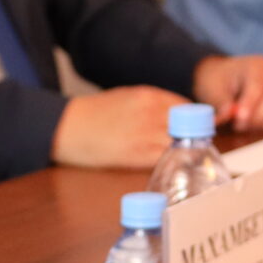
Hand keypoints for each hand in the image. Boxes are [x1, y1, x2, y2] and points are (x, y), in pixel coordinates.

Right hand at [52, 85, 184, 169]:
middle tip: (194, 147)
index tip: (195, 129)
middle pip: (189, 124)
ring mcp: (146, 133)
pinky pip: (167, 158)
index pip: (186, 106)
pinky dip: (173, 163)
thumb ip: (150, 105)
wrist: (67, 127)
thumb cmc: (92, 115)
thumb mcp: (124, 98)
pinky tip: (171, 168)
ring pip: (182, 142)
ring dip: (186, 151)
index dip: (193, 120)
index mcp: (148, 95)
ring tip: (185, 160)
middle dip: (194, 136)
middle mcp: (151, 111)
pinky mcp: (138, 154)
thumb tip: (172, 116)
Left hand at [193, 54, 262, 131]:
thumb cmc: (219, 82)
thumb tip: (228, 115)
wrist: (225, 79)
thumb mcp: (213, 89)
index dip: (251, 103)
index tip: (240, 118)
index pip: (258, 84)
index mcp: (256, 65)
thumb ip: (221, 102)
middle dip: (257, 117)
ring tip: (250, 126)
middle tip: (238, 125)